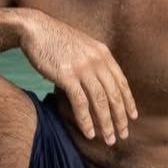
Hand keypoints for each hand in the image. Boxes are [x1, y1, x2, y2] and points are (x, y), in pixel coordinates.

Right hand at [19, 12, 137, 143]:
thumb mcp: (83, 47)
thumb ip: (94, 62)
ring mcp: (83, 68)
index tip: (132, 117)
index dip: (129, 101)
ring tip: (108, 139)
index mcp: (103, 53)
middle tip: (123, 135)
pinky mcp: (67, 76)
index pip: (122, 82)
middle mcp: (97, 61)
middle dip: (120, 118)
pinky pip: (81, 103)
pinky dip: (86, 120)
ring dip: (106, 123)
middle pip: (114, 94)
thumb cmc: (56, 40)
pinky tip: (89, 133)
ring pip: (100, 101)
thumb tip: (100, 83)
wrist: (35, 28)